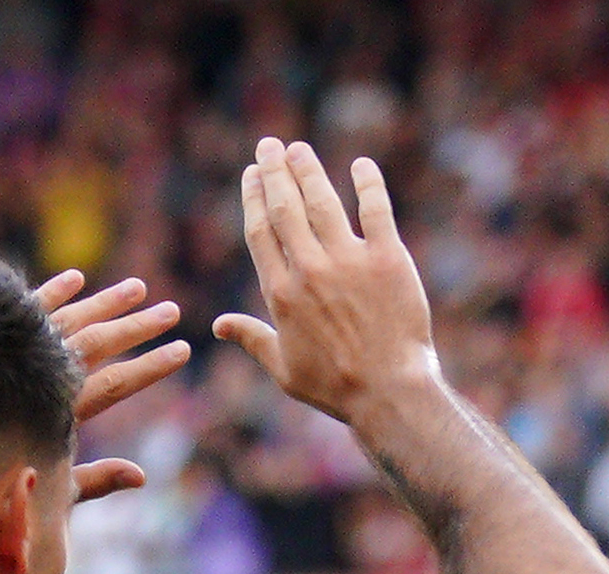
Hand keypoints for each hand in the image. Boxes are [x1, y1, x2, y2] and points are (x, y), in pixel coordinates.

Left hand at [37, 272, 190, 501]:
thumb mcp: (47, 495)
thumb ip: (94, 481)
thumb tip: (142, 476)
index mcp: (54, 414)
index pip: (115, 384)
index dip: (151, 368)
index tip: (183, 351)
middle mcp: (34, 377)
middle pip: (94, 344)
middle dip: (136, 327)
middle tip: (171, 311)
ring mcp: (9, 355)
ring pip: (63, 320)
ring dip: (102, 303)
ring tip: (136, 289)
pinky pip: (20, 313)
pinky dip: (48, 295)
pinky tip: (75, 279)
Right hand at [211, 139, 437, 424]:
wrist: (389, 393)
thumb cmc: (335, 388)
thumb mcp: (284, 369)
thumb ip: (252, 338)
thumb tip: (219, 326)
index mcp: (281, 293)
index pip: (260, 232)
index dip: (253, 198)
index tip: (251, 175)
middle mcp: (310, 270)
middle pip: (284, 207)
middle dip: (273, 171)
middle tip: (269, 146)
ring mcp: (349, 261)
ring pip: (322, 201)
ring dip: (308, 170)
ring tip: (299, 150)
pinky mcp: (388, 259)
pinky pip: (376, 209)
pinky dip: (368, 184)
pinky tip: (361, 165)